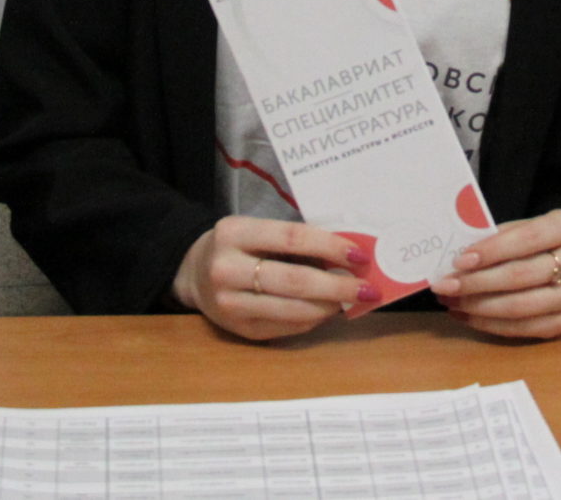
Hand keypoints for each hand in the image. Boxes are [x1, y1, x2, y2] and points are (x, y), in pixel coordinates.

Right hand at [173, 216, 371, 340]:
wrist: (194, 273)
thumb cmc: (239, 246)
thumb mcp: (258, 230)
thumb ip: (296, 240)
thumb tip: (349, 256)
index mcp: (235, 233)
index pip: (291, 238)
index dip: (329, 246)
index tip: (359, 255)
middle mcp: (227, 269)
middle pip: (294, 280)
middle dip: (337, 286)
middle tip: (367, 288)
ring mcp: (230, 304)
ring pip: (292, 309)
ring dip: (330, 306)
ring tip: (353, 300)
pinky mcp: (239, 329)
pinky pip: (286, 327)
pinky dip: (313, 319)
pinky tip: (328, 311)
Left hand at [433, 209, 560, 338]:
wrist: (555, 256)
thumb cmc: (526, 239)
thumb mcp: (514, 228)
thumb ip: (491, 240)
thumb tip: (454, 261)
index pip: (529, 238)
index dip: (492, 250)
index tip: (459, 261)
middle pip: (522, 275)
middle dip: (477, 283)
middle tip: (444, 286)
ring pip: (522, 307)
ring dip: (478, 306)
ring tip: (450, 301)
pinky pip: (524, 329)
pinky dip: (489, 324)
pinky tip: (464, 315)